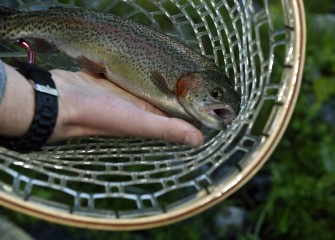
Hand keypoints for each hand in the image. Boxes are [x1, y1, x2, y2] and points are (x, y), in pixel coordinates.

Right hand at [48, 69, 203, 146]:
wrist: (60, 99)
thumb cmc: (99, 115)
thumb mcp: (138, 122)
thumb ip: (167, 129)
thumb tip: (200, 140)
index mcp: (147, 118)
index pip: (176, 113)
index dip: (192, 106)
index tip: (210, 94)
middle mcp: (138, 107)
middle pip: (164, 97)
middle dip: (179, 87)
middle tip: (196, 73)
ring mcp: (125, 92)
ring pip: (149, 84)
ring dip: (161, 76)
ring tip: (179, 63)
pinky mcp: (113, 79)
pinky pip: (133, 74)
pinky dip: (142, 68)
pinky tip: (151, 59)